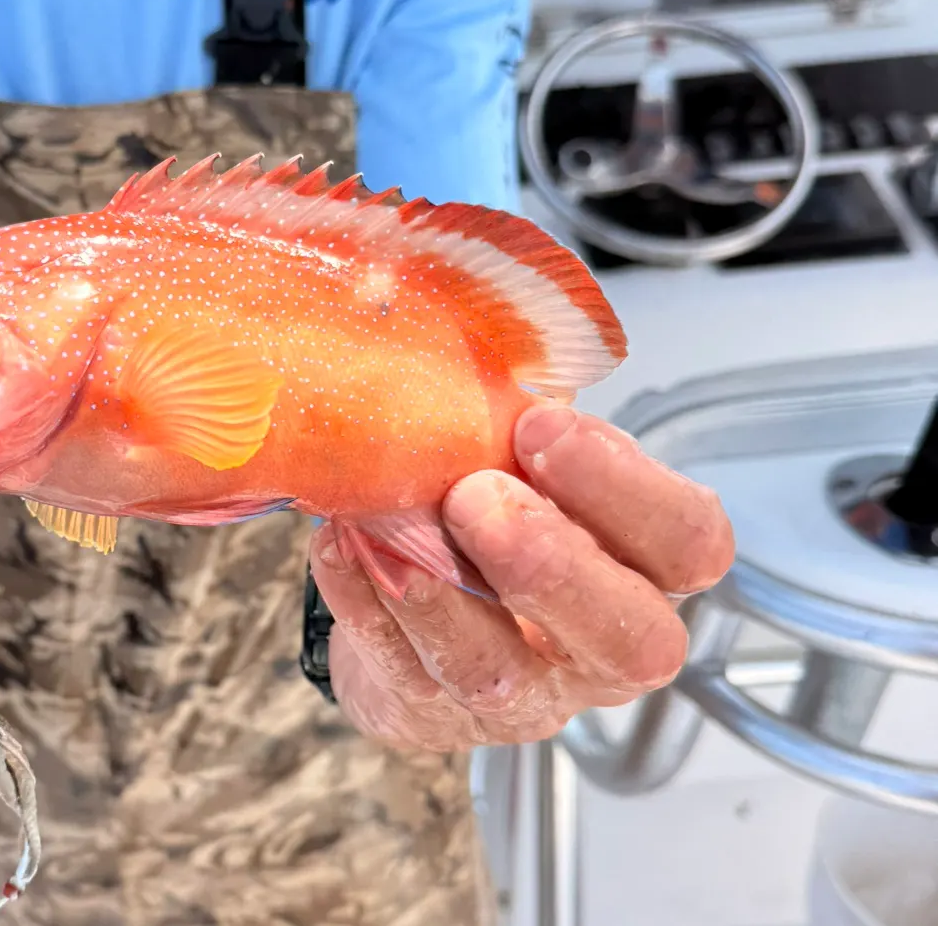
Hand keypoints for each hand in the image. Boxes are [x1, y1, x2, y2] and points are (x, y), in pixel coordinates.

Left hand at [310, 406, 734, 751]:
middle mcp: (602, 643)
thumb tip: (454, 314)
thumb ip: (513, 398)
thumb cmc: (485, 498)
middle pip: (629, 638)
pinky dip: (364, 607)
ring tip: (377, 529)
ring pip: (498, 672)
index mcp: (644, 562)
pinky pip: (405, 674)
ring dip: (434, 594)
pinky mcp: (439, 715)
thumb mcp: (514, 445)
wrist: (412, 584)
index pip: (689, 540)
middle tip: (473, 496)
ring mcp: (527, 694)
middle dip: (549, 563)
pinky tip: (341, 549)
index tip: (541, 426)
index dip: (625, 488)